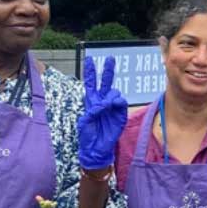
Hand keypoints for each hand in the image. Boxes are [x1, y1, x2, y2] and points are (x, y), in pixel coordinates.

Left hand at [78, 56, 128, 170]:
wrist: (97, 148)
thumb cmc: (87, 135)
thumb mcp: (85, 121)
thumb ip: (93, 110)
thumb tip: (105, 103)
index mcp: (91, 101)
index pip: (91, 83)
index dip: (90, 71)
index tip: (90, 59)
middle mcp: (102, 101)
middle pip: (106, 82)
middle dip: (108, 70)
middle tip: (110, 59)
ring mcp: (112, 107)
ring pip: (114, 92)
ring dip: (110, 96)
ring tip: (106, 105)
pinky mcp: (120, 114)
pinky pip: (121, 102)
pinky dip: (117, 102)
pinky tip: (113, 106)